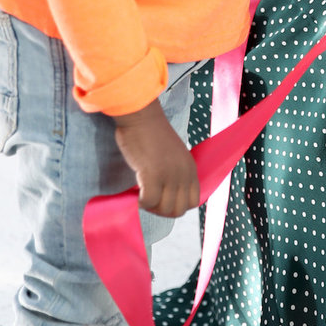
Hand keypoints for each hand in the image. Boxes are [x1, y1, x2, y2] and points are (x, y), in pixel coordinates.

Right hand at [113, 98, 199, 217]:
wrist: (141, 116)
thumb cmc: (151, 133)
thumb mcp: (174, 155)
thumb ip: (176, 173)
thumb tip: (166, 195)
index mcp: (191, 168)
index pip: (192, 202)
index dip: (175, 205)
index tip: (160, 198)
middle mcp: (184, 173)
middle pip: (178, 210)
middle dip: (161, 210)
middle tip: (148, 199)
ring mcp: (170, 175)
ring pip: (164, 208)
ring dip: (150, 206)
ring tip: (140, 194)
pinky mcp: (153, 174)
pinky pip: (149, 201)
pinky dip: (140, 202)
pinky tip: (134, 191)